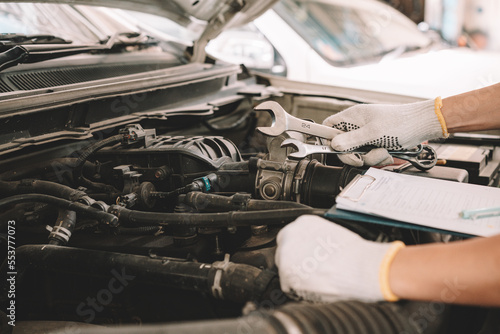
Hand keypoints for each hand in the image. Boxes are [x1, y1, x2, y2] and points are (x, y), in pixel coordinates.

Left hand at [275, 215, 404, 302]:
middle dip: (295, 262)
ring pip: (285, 268)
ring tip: (316, 279)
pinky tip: (314, 287)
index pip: (290, 236)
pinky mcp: (287, 274)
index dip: (298, 249)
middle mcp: (291, 235)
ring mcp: (286, 254)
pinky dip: (298, 289)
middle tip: (311, 270)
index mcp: (303, 222)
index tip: (305, 256)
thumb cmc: (354, 253)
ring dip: (297, 276)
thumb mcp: (332, 233)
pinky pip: (288, 284)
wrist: (359, 268)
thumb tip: (313, 247)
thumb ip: (316, 238)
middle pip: (284, 251)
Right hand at [322, 98, 446, 165]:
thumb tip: (333, 145)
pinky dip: (378, 158)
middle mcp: (357, 125)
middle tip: (364, 156)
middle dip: (354, 155)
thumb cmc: (402, 122)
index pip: (328, 126)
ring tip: (383, 152)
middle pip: (342, 146)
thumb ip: (351, 140)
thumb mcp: (374, 133)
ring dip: (370, 158)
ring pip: (357, 153)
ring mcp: (366, 135)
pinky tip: (387, 154)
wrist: (424, 125)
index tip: (336, 150)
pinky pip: (369, 156)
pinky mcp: (375, 143)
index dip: (328, 139)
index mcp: (352, 117)